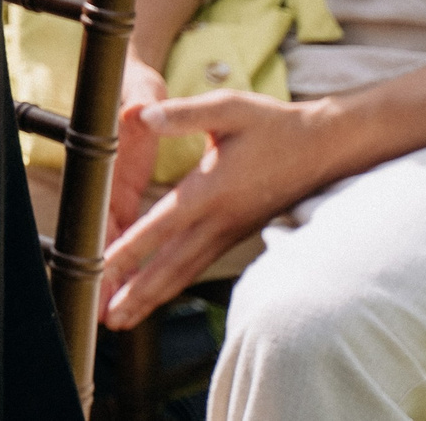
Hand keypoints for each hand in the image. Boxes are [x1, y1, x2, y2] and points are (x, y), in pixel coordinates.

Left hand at [100, 91, 331, 329]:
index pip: (164, 223)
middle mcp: (220, 219)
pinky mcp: (234, 235)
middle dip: (138, 292)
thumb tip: (145, 115)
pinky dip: (173, 283)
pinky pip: (197, 265)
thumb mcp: (229, 107)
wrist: (322, 148)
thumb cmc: (272, 124)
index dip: (133, 247)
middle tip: (107, 318)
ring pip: (185, 272)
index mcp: (211, 188)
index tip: (104, 267)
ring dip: (152, 296)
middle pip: (172, 264)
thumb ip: (186, 112)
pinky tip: (154, 294)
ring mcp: (229, 232)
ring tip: (120, 319)